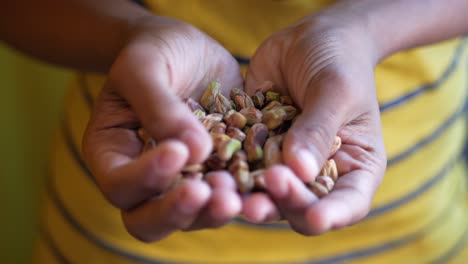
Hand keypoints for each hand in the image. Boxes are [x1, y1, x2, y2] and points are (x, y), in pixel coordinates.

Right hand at [82, 17, 242, 241]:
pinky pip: (231, 194)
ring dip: (216, 211)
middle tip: (207, 193)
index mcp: (113, 156)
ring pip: (195, 215)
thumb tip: (195, 152)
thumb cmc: (153, 53)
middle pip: (150, 220)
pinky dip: (247, 195)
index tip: (177, 152)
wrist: (185, 50)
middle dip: (179, 211)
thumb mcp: (145, 68)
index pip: (120, 185)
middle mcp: (146, 179)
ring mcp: (184, 182)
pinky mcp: (219, 173)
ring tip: (239, 196)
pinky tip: (267, 183)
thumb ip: (160, 107)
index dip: (145, 178)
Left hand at [242, 8, 386, 234]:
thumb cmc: (339, 60)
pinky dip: (224, 168)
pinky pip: (238, 164)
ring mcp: (283, 163)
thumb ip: (318, 129)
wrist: (309, 38)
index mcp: (353, 166)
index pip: (348, 203)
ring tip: (224, 192)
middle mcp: (316, 173)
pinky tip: (207, 169)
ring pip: (263, 192)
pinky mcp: (253, 147)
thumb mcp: (336, 89)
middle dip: (280, 205)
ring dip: (244, 195)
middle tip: (259, 200)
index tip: (316, 217)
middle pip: (300, 206)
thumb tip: (300, 171)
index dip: (333, 216)